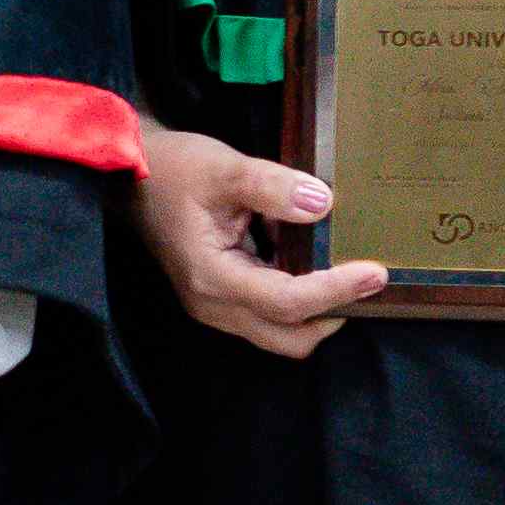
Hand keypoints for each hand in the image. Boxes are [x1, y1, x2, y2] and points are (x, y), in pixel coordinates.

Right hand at [132, 123, 387, 357]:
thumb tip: (322, 204)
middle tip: (368, 280)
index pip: (287, 301)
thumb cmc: (172, 170)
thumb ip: (272, 186)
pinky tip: (312, 265)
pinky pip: (267, 316)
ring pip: (279, 332)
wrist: (130, 176)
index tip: (374, 272)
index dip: (335, 290)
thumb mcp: (224, 167)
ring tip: (346, 273)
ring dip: (316, 311)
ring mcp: (214, 306)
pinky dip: (298, 301)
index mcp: (211, 276)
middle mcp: (212, 304)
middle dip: (333, 314)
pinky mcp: (219, 298)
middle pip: (288, 337)